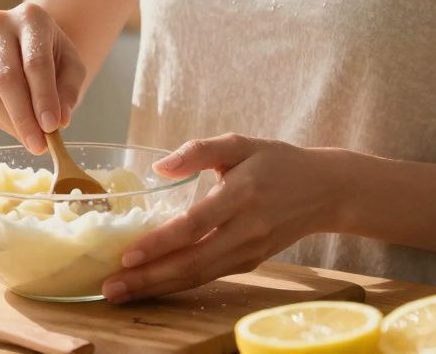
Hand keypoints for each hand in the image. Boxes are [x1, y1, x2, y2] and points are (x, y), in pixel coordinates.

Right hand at [0, 3, 86, 154]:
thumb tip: (60, 121)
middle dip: (24, 117)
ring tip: (32, 141)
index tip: (52, 127)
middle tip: (39, 145)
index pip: (35, 63)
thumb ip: (69, 91)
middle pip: (7, 78)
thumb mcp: (72, 66)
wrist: (29, 41)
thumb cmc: (53, 54)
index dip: (43, 97)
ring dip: (11, 124)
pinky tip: (16, 128)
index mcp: (31, 17)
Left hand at [101, 133, 340, 302]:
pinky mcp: (250, 262)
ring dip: (157, 288)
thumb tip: (159, 167)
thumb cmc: (277, 161)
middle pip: (192, 262)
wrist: (325, 191)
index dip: (160, 243)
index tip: (127, 255)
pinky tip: (150, 286)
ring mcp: (249, 251)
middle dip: (148, 278)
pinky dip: (177, 285)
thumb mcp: (240, 143)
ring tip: (120, 292)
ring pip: (198, 277)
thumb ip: (198, 150)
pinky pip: (208, 277)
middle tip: (110, 287)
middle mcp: (246, 229)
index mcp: (242, 194)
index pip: (194, 224)